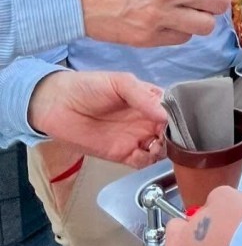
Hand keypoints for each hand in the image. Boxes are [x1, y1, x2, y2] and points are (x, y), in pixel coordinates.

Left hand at [28, 70, 166, 166]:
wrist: (57, 105)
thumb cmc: (89, 87)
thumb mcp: (120, 82)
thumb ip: (143, 97)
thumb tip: (165, 116)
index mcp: (148, 99)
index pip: (172, 109)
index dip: (178, 116)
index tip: (179, 121)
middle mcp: (145, 119)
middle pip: (169, 131)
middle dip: (174, 136)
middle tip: (168, 137)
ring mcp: (135, 137)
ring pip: (160, 148)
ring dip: (163, 150)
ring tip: (155, 145)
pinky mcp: (122, 155)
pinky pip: (142, 162)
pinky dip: (148, 161)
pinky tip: (144, 153)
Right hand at [75, 0, 230, 46]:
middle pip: (219, 3)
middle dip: (214, 4)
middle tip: (202, 3)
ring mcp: (162, 14)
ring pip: (206, 26)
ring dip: (199, 21)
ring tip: (184, 16)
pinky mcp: (149, 37)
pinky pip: (182, 39)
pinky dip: (179, 33)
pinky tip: (165, 24)